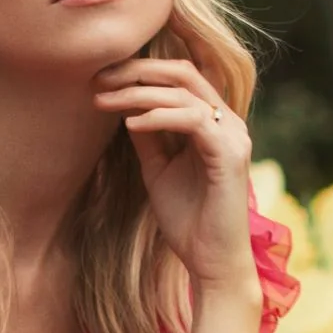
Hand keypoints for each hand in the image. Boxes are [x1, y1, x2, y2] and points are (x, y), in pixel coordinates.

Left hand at [93, 56, 257, 299]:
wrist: (211, 262)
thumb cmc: (188, 220)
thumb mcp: (157, 169)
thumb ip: (148, 137)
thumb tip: (126, 107)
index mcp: (214, 122)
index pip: (179, 77)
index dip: (139, 70)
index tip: (100, 78)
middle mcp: (228, 122)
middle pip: (183, 72)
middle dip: (136, 70)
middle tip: (99, 78)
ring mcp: (233, 136)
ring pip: (184, 92)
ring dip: (138, 93)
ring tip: (103, 101)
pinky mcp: (230, 154)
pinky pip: (192, 120)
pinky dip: (157, 118)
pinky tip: (128, 124)